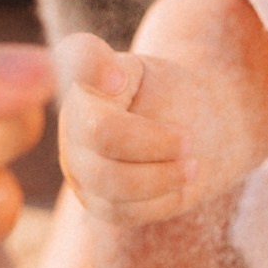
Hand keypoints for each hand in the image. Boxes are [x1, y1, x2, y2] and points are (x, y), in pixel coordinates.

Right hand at [56, 34, 217, 223]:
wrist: (192, 134)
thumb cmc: (176, 100)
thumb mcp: (166, 77)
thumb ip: (140, 79)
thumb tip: (110, 84)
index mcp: (93, 76)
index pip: (78, 57)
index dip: (91, 67)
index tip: (119, 79)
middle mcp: (74, 117)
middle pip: (101, 134)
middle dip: (153, 143)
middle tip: (189, 141)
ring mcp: (78, 161)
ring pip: (108, 181)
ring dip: (160, 177)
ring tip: (193, 167)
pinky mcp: (94, 199)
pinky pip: (120, 211)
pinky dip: (158, 202)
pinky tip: (179, 187)